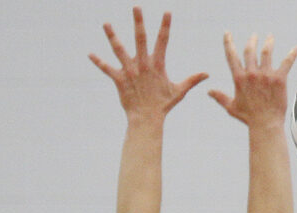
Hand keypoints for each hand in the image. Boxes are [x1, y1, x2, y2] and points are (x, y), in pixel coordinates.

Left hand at [89, 7, 207, 121]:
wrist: (147, 118)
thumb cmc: (163, 105)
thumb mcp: (179, 91)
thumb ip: (192, 80)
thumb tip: (207, 74)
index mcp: (157, 65)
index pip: (163, 41)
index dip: (165, 26)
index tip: (167, 12)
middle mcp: (142, 65)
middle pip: (140, 39)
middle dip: (138, 22)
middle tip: (136, 7)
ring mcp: (129, 71)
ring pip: (119, 50)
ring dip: (112, 36)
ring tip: (106, 24)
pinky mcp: (119, 79)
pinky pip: (107, 69)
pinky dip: (98, 62)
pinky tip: (89, 54)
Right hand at [210, 33, 296, 128]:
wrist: (265, 124)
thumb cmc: (249, 117)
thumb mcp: (231, 107)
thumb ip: (220, 97)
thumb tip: (209, 91)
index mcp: (239, 78)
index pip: (231, 56)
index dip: (228, 43)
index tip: (227, 34)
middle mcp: (252, 74)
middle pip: (250, 50)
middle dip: (252, 41)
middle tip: (254, 36)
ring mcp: (266, 75)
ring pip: (267, 52)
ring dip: (268, 43)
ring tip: (270, 37)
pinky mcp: (279, 79)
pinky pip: (286, 63)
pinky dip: (292, 54)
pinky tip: (296, 48)